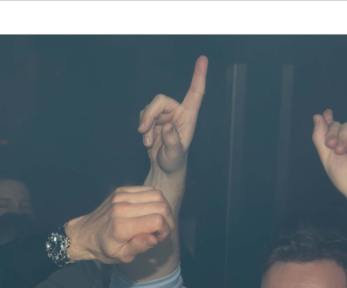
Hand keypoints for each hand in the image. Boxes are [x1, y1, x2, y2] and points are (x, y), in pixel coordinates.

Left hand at [64, 186, 174, 264]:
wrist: (85, 233)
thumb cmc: (104, 248)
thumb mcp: (121, 256)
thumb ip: (139, 247)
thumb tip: (155, 238)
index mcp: (122, 226)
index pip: (157, 220)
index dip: (165, 230)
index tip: (158, 238)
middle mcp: (122, 208)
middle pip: (161, 205)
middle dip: (167, 219)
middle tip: (160, 230)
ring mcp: (121, 196)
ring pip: (157, 194)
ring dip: (163, 208)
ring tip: (156, 220)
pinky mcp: (122, 190)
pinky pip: (148, 189)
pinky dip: (154, 200)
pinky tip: (148, 211)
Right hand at [138, 55, 207, 174]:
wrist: (164, 168)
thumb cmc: (174, 160)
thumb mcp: (175, 154)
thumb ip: (172, 141)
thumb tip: (167, 126)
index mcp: (188, 116)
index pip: (195, 93)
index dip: (199, 76)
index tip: (203, 60)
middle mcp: (177, 112)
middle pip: (160, 101)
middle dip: (149, 115)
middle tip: (143, 130)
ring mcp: (165, 115)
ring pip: (150, 109)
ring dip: (145, 125)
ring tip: (148, 142)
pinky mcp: (154, 120)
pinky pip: (144, 117)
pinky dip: (143, 129)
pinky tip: (147, 141)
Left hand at [311, 110, 346, 198]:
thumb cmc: (344, 175)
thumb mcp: (326, 156)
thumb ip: (320, 136)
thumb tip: (316, 116)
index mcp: (336, 148)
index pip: (331, 130)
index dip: (328, 121)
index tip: (326, 113)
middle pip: (337, 125)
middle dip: (332, 134)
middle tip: (331, 145)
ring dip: (343, 138)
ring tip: (344, 152)